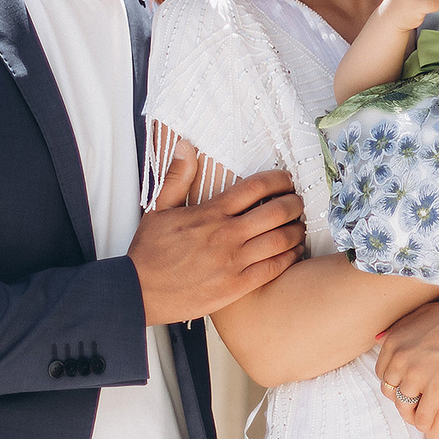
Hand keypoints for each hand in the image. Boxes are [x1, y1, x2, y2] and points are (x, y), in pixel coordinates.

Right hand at [128, 154, 304, 324]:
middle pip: (276, 211)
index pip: (255, 187)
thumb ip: (177, 177)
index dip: (278, 180)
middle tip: (298, 202)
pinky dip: (290, 257)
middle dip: (294, 203)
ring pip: (280, 240)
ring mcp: (233, 261)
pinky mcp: (237, 286)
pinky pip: (274, 268)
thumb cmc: (150, 252)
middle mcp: (226, 235)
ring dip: (296, 230)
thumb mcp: (159, 209)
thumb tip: (185, 146)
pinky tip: (293, 252)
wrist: (140, 292)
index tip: (286, 180)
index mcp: (211, 213)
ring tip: (299, 226)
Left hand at [375, 292, 438, 429]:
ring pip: (403, 406)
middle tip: (411, 402)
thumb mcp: (422, 313)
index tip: (402, 386)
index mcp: (395, 341)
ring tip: (418, 416)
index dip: (393, 382)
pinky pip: (422, 416)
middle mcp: (401, 359)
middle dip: (398, 398)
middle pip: (389, 390)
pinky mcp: (436, 390)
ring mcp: (417, 376)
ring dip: (410, 414)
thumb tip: (379, 339)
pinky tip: (429, 424)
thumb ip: (400, 327)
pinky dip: (424, 423)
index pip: (382, 372)